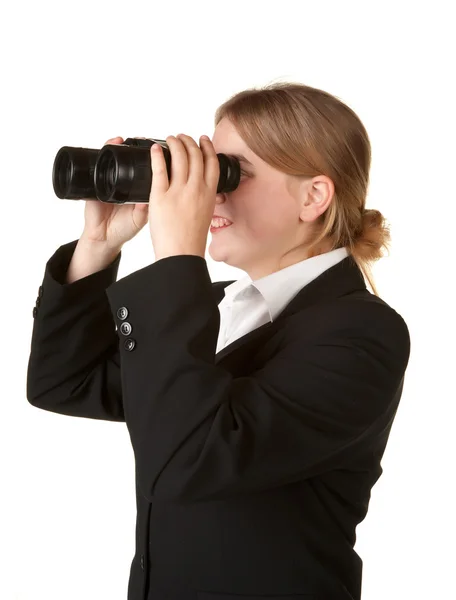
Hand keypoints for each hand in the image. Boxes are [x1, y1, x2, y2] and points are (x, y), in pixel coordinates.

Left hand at [148, 134, 218, 259]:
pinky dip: (157, 155)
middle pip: (195, 155)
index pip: (212, 162)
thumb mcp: (206, 215)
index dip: (207, 147)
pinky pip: (159, 169)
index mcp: (209, 194)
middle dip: (188, 141)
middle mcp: (196, 189)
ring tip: (169, 139)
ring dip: (174, 143)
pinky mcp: (160, 196)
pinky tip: (154, 149)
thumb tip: (201, 190)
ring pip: (179, 157)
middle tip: (181, 137)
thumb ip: (204, 199)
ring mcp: (178, 191)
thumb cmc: (192, 240)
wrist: (181, 254)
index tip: (202, 139)